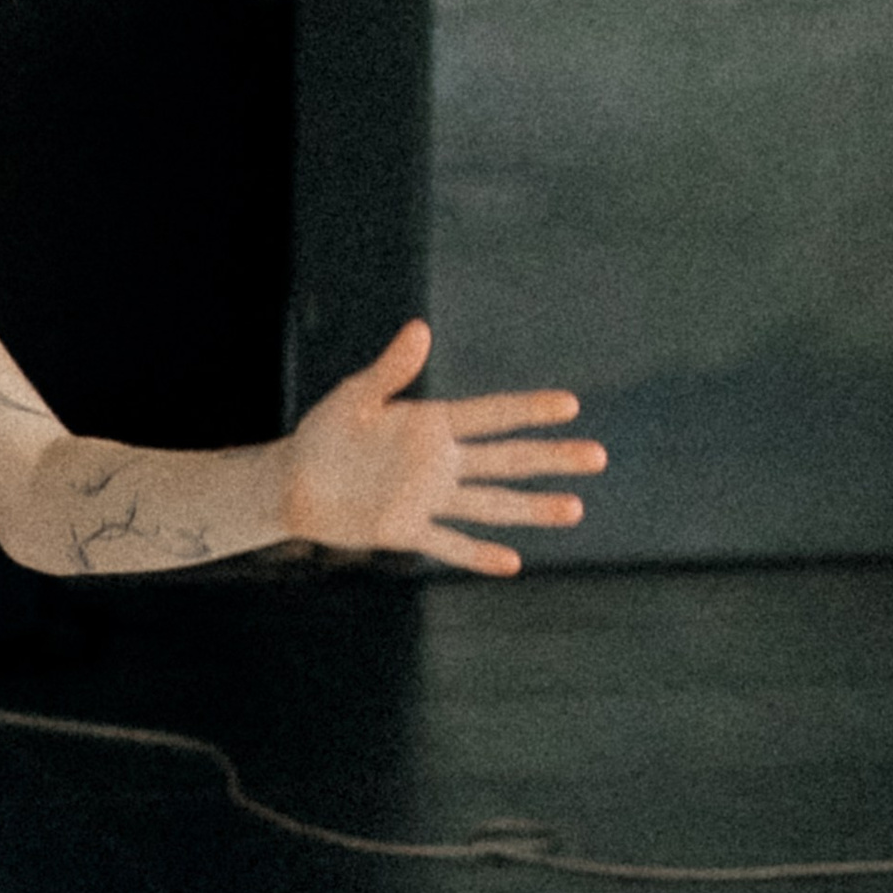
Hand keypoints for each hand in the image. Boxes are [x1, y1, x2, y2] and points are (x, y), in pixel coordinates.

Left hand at [278, 322, 605, 578]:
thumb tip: (420, 329)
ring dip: (531, 508)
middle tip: (598, 457)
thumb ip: (390, 370)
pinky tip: (512, 563)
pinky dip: (477, 554)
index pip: (490, 416)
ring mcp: (427, 499)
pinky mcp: (406, 530)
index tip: (569, 405)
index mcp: (431, 425)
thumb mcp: (355, 397)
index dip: (528, 410)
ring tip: (575, 509)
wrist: (293, 483)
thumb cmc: (324, 432)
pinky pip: (449, 544)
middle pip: (506, 460)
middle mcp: (440, 462)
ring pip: (490, 504)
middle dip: (551, 458)